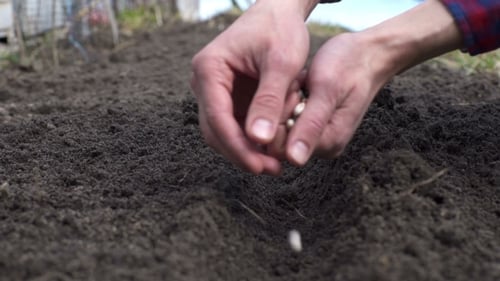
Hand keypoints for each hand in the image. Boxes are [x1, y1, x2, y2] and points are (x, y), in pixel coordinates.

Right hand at [191, 1, 315, 174]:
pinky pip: (234, 124)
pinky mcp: (228, 96)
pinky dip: (252, 137)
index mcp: (209, 69)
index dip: (237, 147)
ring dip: (246, 148)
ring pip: (223, 131)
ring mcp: (215, 90)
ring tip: (274, 162)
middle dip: (241, 152)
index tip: (259, 166)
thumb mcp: (281, 63)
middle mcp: (205, 81)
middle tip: (270, 169)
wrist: (279, 12)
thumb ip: (269, 100)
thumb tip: (258, 140)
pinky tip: (271, 146)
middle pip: (215, 130)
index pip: (217, 118)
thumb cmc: (280, 29)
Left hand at [285, 0, 461, 165]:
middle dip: (283, 109)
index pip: (280, 147)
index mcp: (327, 143)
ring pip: (282, 124)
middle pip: (280, 137)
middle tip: (302, 86)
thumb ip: (310, 126)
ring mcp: (318, 136)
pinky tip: (305, 86)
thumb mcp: (327, 91)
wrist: (368, 53)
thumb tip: (295, 159)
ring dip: (287, 101)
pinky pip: (289, 116)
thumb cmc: (349, 66)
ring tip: (306, 84)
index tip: (297, 93)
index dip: (279, 118)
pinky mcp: (315, 125)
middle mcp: (323, 146)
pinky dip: (291, 99)